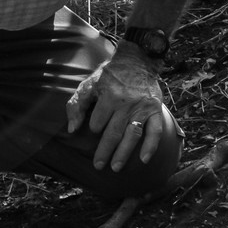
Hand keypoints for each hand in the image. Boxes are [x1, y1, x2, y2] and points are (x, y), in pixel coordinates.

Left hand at [65, 44, 172, 171]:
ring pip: (133, 135)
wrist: (138, 60)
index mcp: (109, 96)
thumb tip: (72, 129)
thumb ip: (77, 105)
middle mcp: (127, 103)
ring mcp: (143, 107)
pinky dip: (151, 146)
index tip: (94, 131)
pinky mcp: (156, 110)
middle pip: (114, 132)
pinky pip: (155, 131)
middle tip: (98, 166)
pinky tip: (144, 160)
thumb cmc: (110, 75)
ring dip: (124, 153)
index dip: (94, 128)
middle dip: (105, 151)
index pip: (98, 122)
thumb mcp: (89, 84)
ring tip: (116, 167)